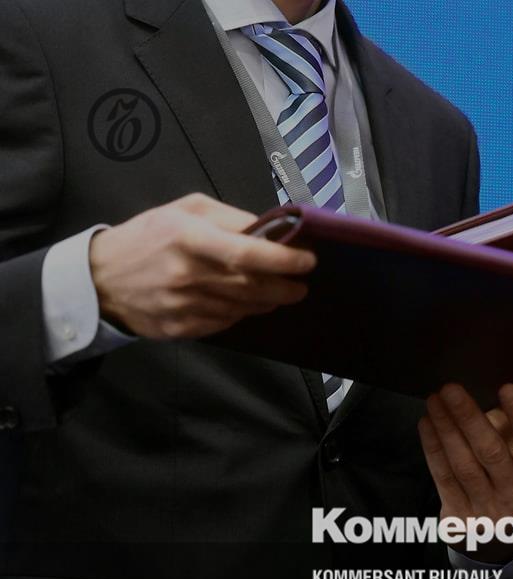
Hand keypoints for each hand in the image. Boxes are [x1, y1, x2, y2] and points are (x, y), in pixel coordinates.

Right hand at [89, 193, 315, 338]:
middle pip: (253, 286)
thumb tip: (270, 231)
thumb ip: (230, 218)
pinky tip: (247, 303)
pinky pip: (226, 323)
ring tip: (282, 291)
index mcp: (189, 238)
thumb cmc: (148, 236)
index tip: (307, 260)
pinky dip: (244, 313)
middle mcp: (188, 274)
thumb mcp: (185, 210)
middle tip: (302, 282)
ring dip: (270, 301)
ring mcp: (184, 306)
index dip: (283, 260)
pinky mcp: (182, 329)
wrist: (100, 278)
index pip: (246, 254)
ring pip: (245, 308)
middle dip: (286, 286)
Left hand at [417, 348, 512, 562]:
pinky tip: (426, 422)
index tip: (508, 387)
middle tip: (452, 386)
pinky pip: (443, 477)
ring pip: (463, 462)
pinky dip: (433, 448)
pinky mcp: (461, 517)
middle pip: (491, 452)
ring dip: (447, 427)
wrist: (503, 541)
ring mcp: (488, 508)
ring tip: (437, 396)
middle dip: (470, 417)